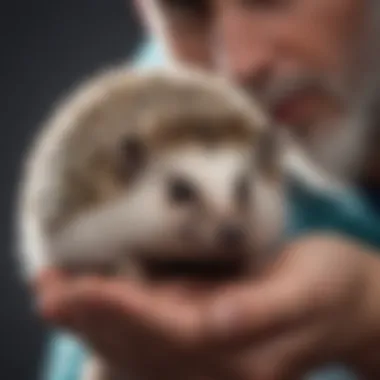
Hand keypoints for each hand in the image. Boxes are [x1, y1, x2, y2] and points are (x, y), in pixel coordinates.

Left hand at [35, 235, 379, 379]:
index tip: (71, 286)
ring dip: (94, 320)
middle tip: (47, 287)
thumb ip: (264, 309)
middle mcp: (220, 365)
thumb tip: (215, 321)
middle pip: (139, 345)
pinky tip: (94, 305)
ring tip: (56, 293)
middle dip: (90, 316)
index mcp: (242, 355)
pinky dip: (117, 323)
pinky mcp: (210, 340)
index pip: (164, 331)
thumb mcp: (309, 288)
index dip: (115, 309)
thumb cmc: (334, 286)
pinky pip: (152, 339)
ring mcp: (213, 359)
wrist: (352, 301)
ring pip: (138, 347)